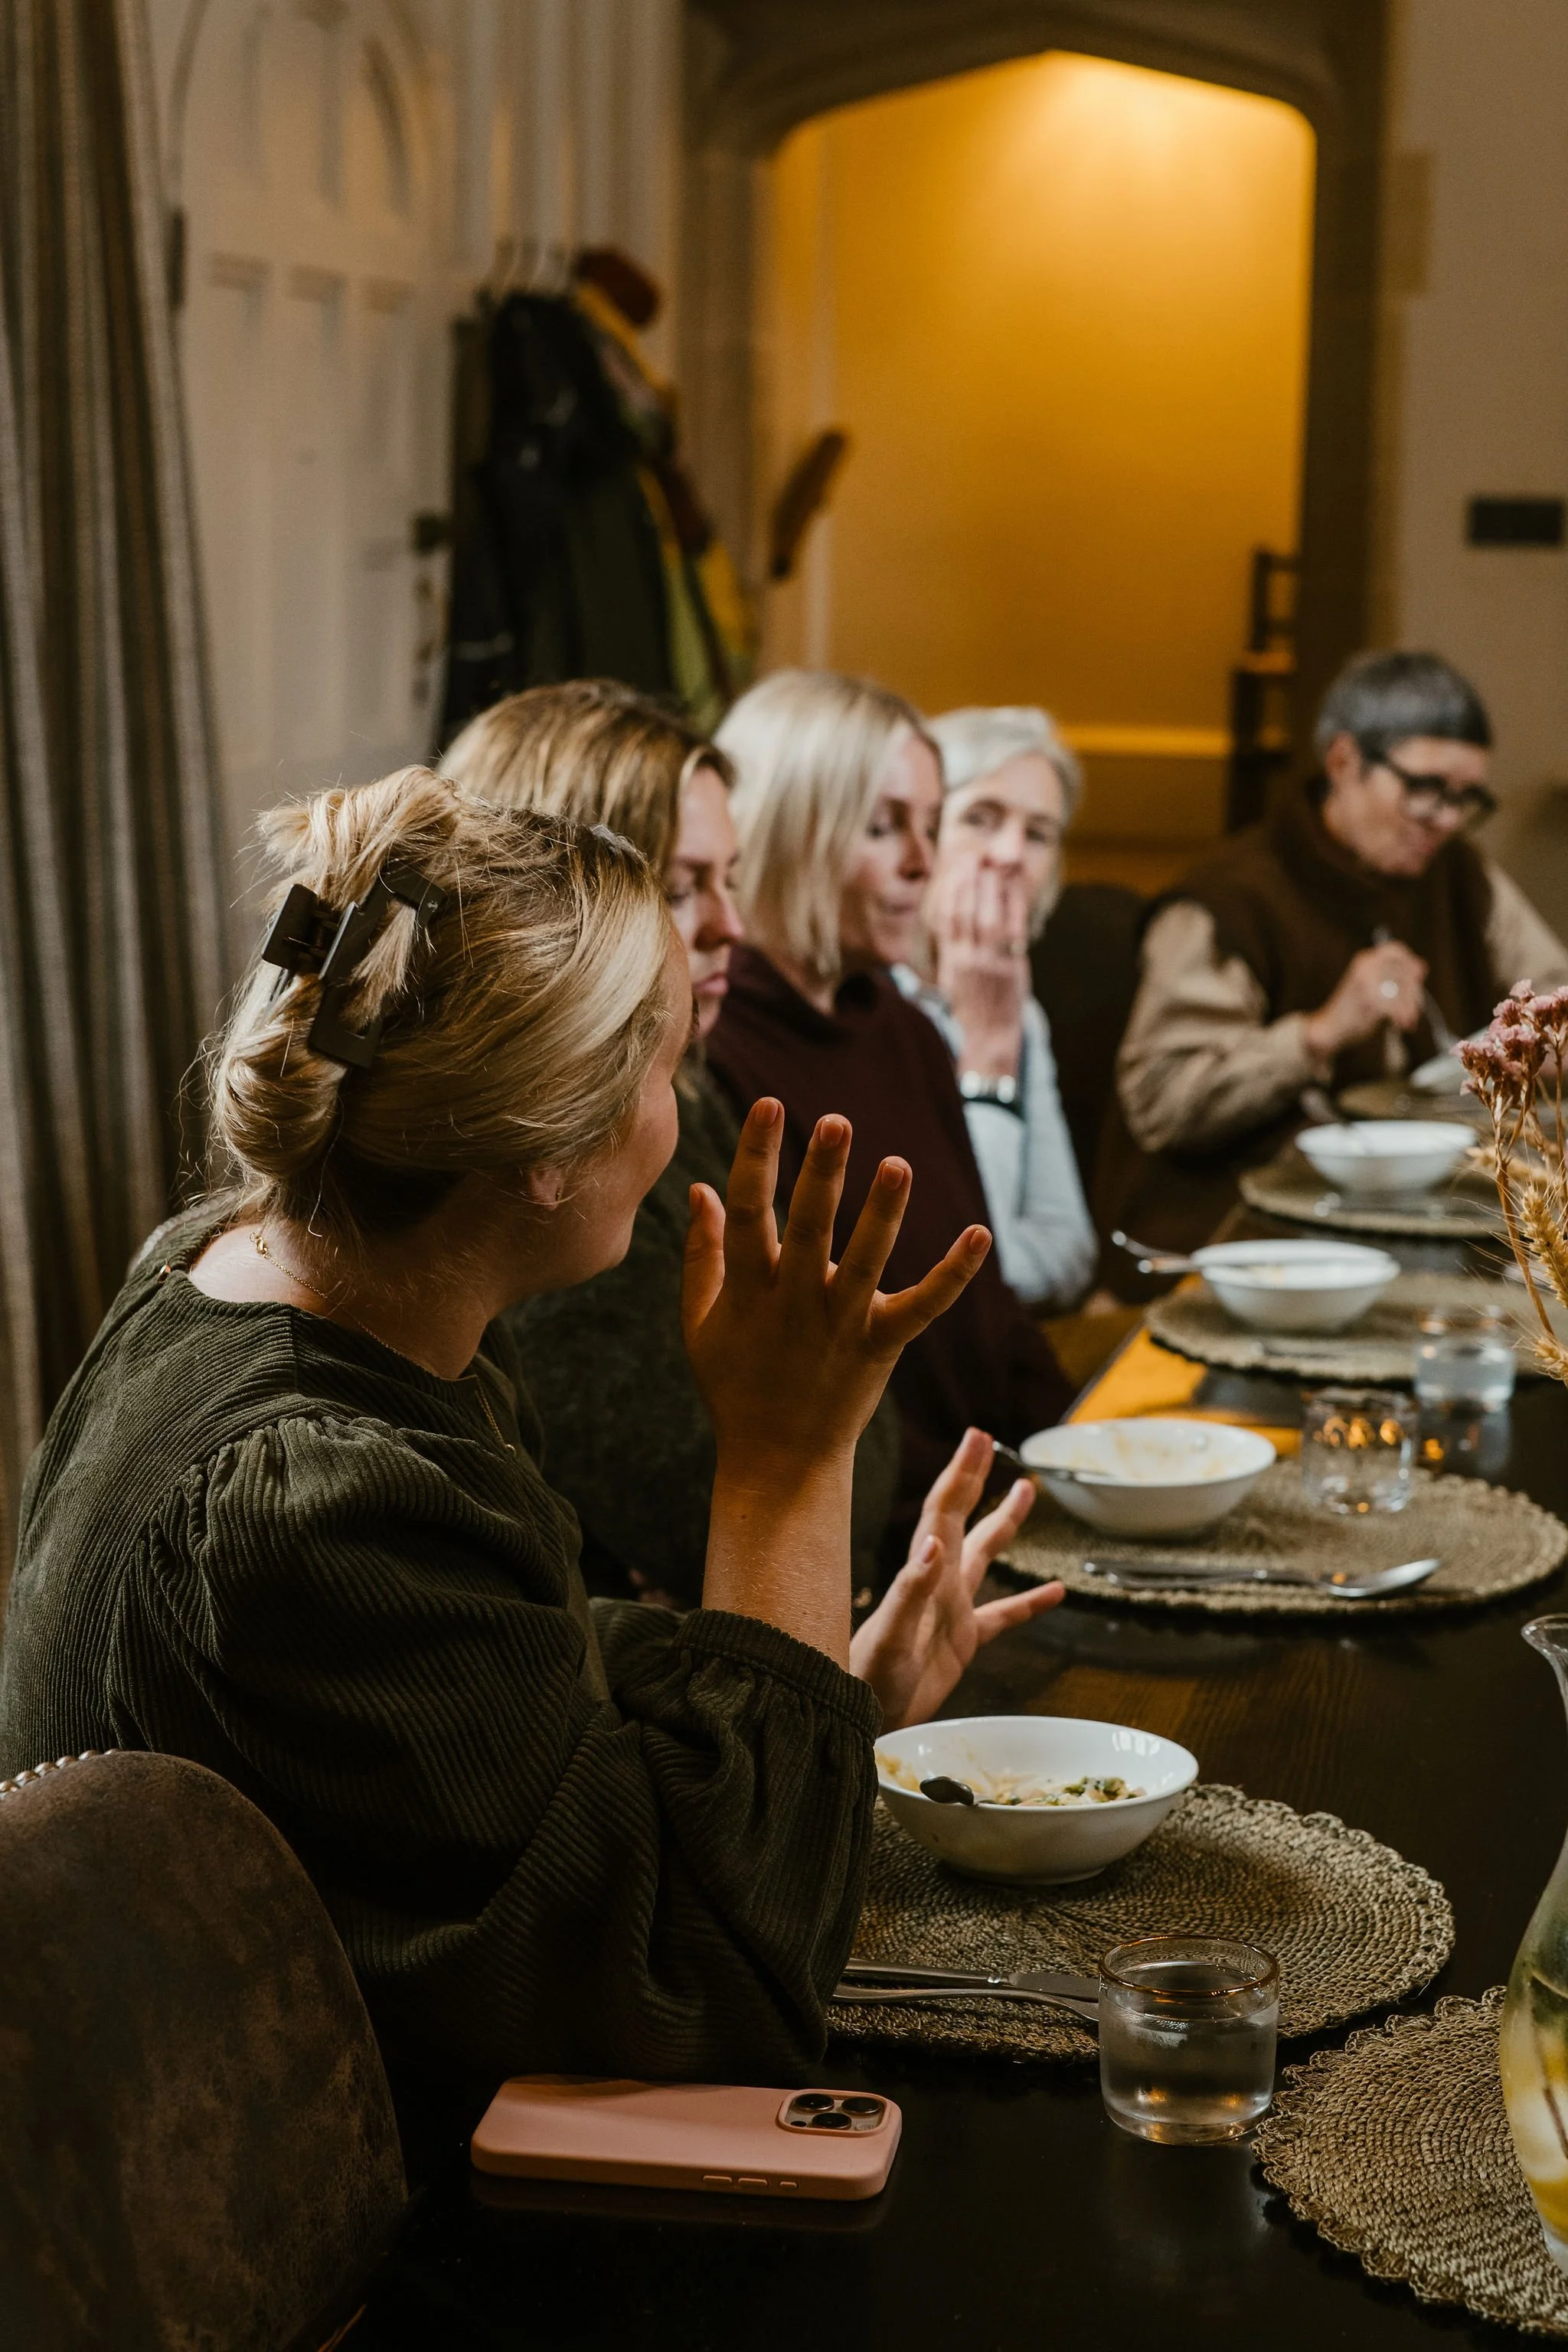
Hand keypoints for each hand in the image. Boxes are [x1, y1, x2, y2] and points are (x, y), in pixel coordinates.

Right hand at [683, 1100, 991, 1660]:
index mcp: (749, 1288)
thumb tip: (704, 1186)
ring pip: (864, 1262)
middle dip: (822, 1175)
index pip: (750, 1211)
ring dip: (882, 1214)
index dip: (756, 1157)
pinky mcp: (881, 1347)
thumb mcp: (700, 1323)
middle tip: (838, 1123)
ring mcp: (840, 1325)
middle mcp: (795, 1301)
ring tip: (899, 1164)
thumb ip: (702, 1254)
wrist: (778, 1461)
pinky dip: (952, 1274)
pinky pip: (922, 1307)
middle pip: (809, 1228)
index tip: (770, 1106)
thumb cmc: (735, 1385)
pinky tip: (980, 1235)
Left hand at [849, 1429, 1064, 1728]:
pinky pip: (1002, 1616)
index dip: (962, 1474)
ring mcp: (951, 1611)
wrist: (858, 1718)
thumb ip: (912, 1591)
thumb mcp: (890, 1637)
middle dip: (975, 1480)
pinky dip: (1028, 1603)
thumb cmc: (867, 1680)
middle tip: (987, 1440)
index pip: (946, 1513)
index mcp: (925, 1576)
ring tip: (1026, 1492)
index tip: (977, 1438)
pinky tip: (1055, 1592)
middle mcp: (938, 1584)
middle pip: (962, 1520)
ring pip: (984, 1556)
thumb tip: (936, 1542)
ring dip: (1004, 1524)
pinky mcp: (961, 1642)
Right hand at [930, 863, 1028, 1078]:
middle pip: (967, 912)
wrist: (986, 1047)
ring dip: (991, 887)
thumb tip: (935, 941)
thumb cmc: (964, 1021)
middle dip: (970, 881)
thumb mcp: (945, 991)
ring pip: (989, 916)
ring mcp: (991, 963)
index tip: (953, 870)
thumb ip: (943, 962)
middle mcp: (967, 960)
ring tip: (992, 862)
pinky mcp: (1013, 968)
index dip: (950, 892)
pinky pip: (1013, 930)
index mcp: (947, 964)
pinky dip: (1013, 905)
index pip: (946, 920)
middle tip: (973, 855)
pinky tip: (1014, 887)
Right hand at [1303, 940, 1427, 1060]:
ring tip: (1408, 1020)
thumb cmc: (1352, 1008)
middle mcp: (1366, 967)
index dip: (1410, 961)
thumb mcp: (1370, 984)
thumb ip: (1392, 976)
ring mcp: (1367, 983)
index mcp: (1364, 960)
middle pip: (1404, 973)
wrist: (1329, 1027)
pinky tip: (1400, 1024)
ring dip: (1410, 1008)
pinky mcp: (1370, 1001)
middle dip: (1414, 994)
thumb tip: (1422, 968)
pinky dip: (1402, 1017)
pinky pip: (1397, 1006)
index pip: (1395, 950)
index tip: (1420, 975)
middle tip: (1414, 1011)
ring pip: (1403, 991)